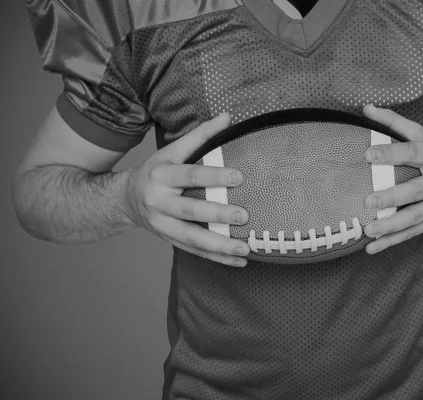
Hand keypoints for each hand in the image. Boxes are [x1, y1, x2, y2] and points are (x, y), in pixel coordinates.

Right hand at [123, 113, 250, 266]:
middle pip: (190, 210)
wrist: (124, 200)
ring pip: (192, 238)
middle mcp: (159, 202)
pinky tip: (239, 260)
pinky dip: (217, 258)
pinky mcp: (169, 240)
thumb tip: (228, 117)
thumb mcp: (172, 150)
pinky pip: (195, 251)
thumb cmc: (155, 171)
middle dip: (217, 214)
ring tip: (245, 249)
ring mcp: (162, 225)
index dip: (214, 176)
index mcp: (161, 175)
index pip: (190, 175)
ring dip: (220, 246)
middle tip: (243, 216)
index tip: (239, 177)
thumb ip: (200, 135)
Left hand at [362, 104, 422, 253]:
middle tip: (368, 201)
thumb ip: (394, 122)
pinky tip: (373, 247)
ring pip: (417, 217)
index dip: (390, 154)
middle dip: (392, 197)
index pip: (413, 152)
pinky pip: (414, 232)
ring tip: (369, 230)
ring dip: (392, 226)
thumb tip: (366, 108)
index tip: (367, 154)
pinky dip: (393, 241)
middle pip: (416, 190)